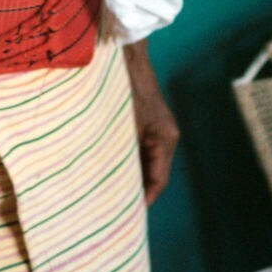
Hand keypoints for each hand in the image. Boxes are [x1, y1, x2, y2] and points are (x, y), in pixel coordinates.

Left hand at [122, 41, 179, 206]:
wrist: (123, 55)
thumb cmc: (123, 88)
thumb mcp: (121, 125)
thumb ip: (120, 153)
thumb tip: (108, 182)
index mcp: (165, 139)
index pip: (158, 180)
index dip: (144, 199)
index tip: (129, 215)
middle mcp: (164, 136)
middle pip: (151, 173)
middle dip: (135, 191)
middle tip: (115, 210)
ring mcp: (154, 128)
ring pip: (142, 161)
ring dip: (128, 175)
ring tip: (109, 194)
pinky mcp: (142, 121)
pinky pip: (136, 148)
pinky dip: (125, 160)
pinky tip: (107, 168)